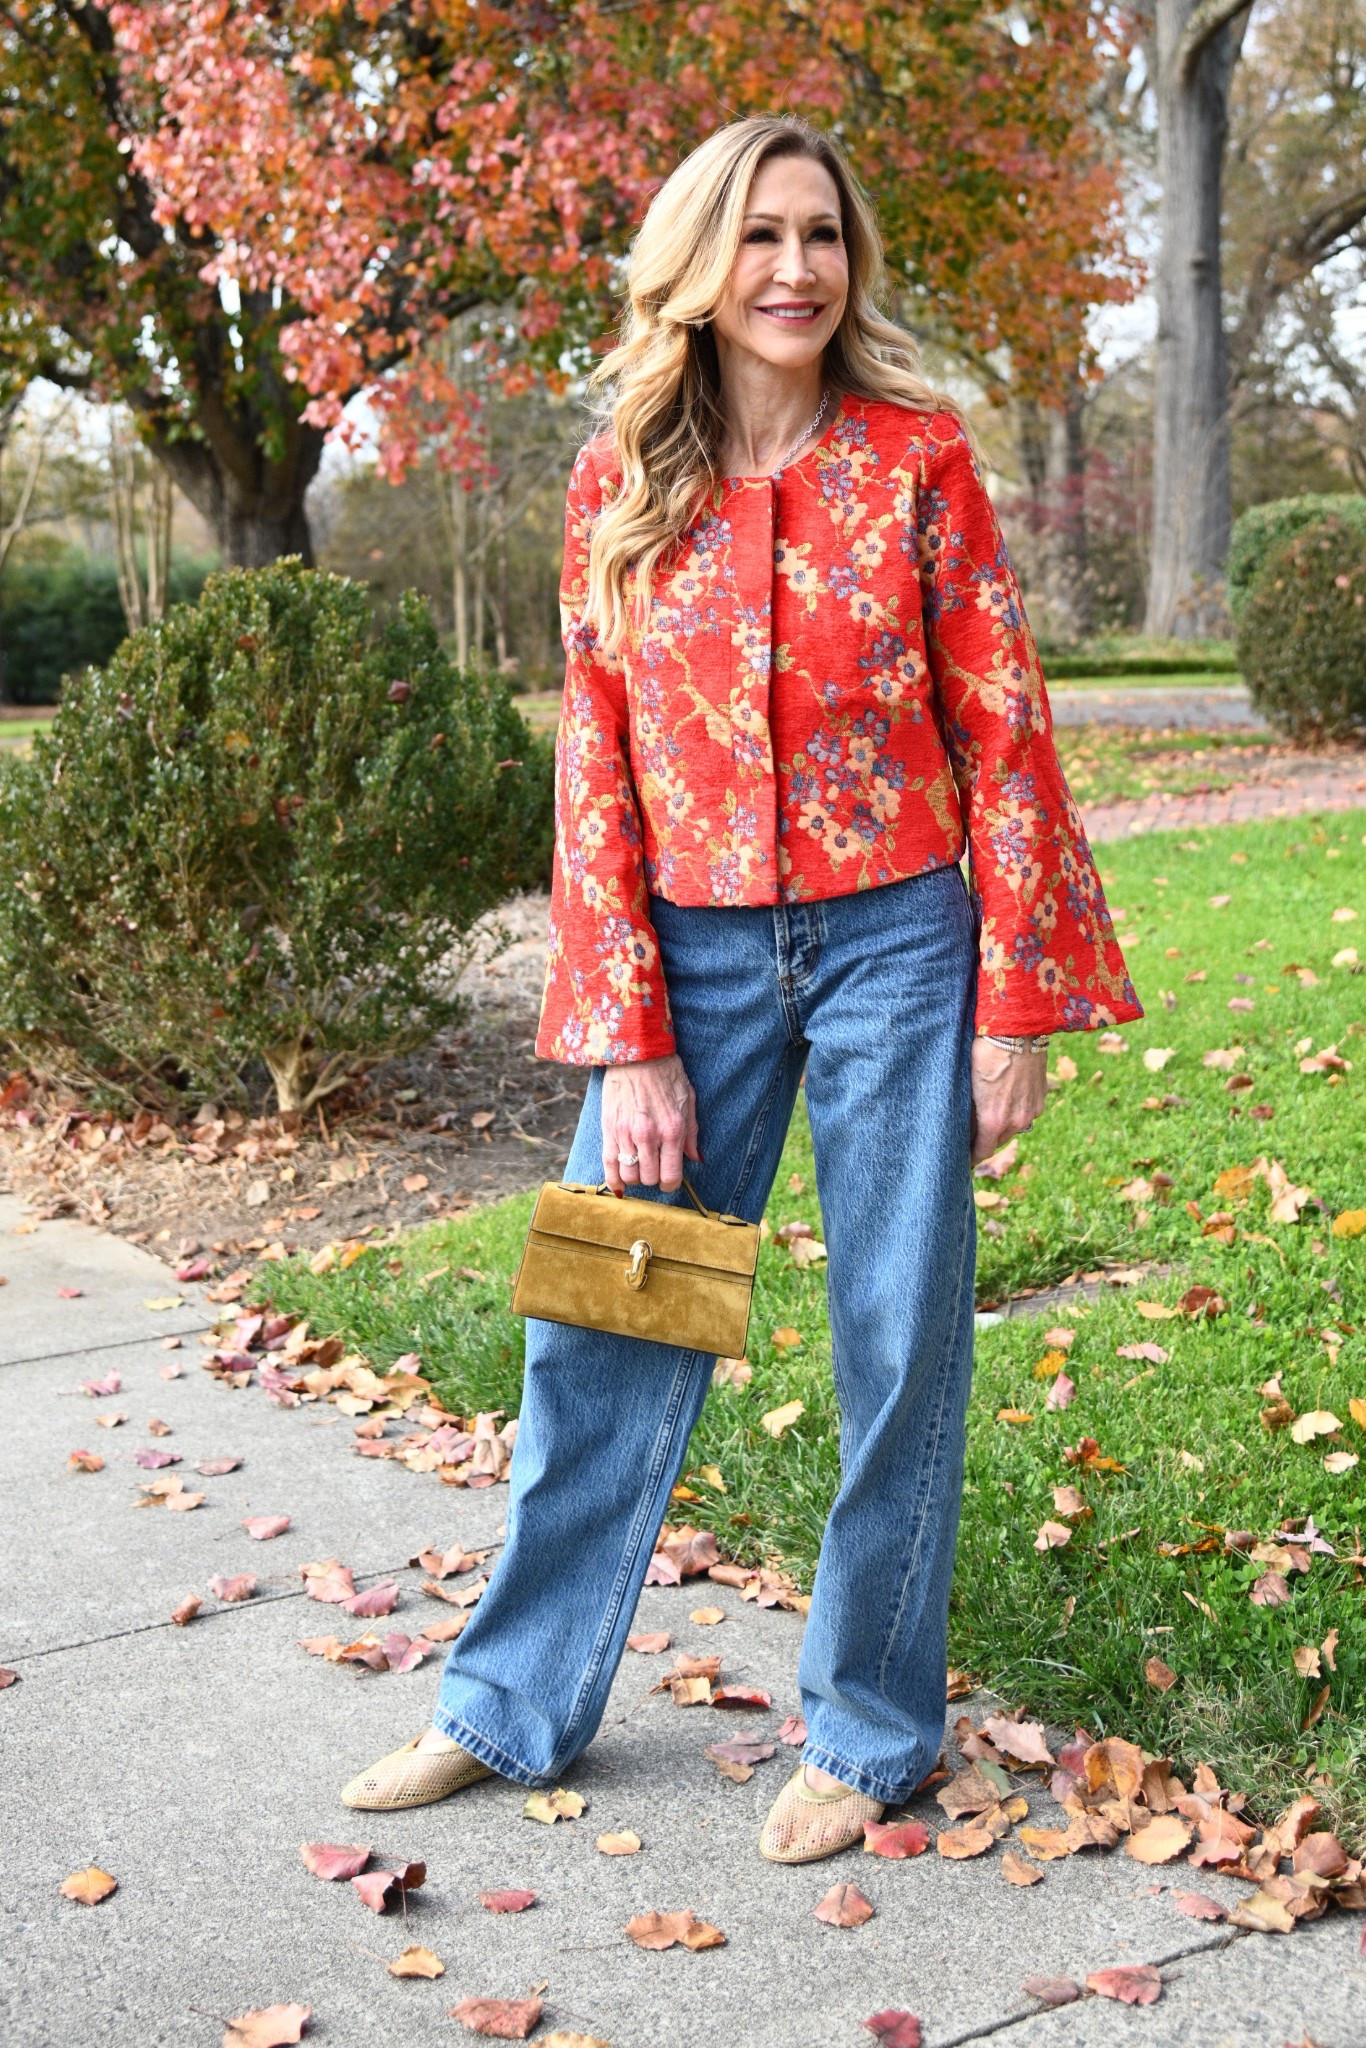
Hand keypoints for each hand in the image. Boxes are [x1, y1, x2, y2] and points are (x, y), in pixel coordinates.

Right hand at [601, 1053, 700, 1194]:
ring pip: (629, 1175)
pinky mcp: (609, 1129)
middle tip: (655, 1168)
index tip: (669, 1179)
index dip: (670, 1184)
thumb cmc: (667, 1074)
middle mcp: (649, 1136)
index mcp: (672, 1130)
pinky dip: (613, 1180)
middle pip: (649, 1179)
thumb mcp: (689, 1100)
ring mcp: (626, 1134)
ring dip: (635, 1177)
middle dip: (653, 1178)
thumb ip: (692, 1134)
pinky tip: (619, 1184)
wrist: (638, 1053)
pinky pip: (608, 1164)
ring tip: (639, 1167)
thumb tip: (696, 1159)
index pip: (670, 1177)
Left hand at [970, 1039, 1047, 1165]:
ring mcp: (1032, 1110)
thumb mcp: (968, 1084)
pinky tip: (1007, 1098)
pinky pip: (1026, 1113)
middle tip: (973, 1134)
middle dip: (985, 1139)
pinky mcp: (1041, 1098)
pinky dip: (1016, 1111)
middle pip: (998, 1140)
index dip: (972, 1156)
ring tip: (991, 1112)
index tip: (964, 1159)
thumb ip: (969, 1111)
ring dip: (1002, 1125)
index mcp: (993, 1120)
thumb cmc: (984, 1053)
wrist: (1017, 1031)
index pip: (982, 1151)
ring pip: (1014, 1127)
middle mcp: (1016, 1121)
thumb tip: (966, 1127)